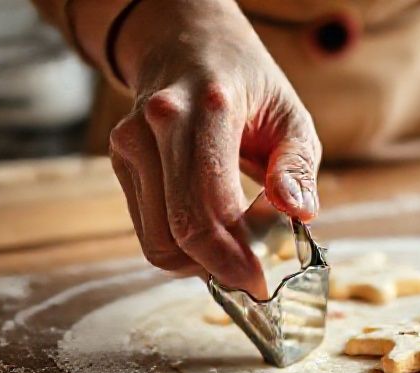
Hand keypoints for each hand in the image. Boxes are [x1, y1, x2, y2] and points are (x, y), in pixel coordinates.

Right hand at [107, 0, 320, 298]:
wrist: (188, 45)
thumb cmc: (249, 86)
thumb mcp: (292, 116)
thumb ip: (297, 167)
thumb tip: (298, 214)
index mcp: (205, 108)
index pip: (207, 208)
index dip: (236, 257)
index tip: (267, 280)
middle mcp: (156, 125)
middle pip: (177, 234)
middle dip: (221, 268)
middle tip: (258, 277)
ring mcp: (129, 144)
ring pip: (158, 243)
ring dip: (202, 262)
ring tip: (240, 246)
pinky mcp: (121, 164)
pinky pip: (151, 231)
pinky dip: (186, 247)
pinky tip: (217, 230)